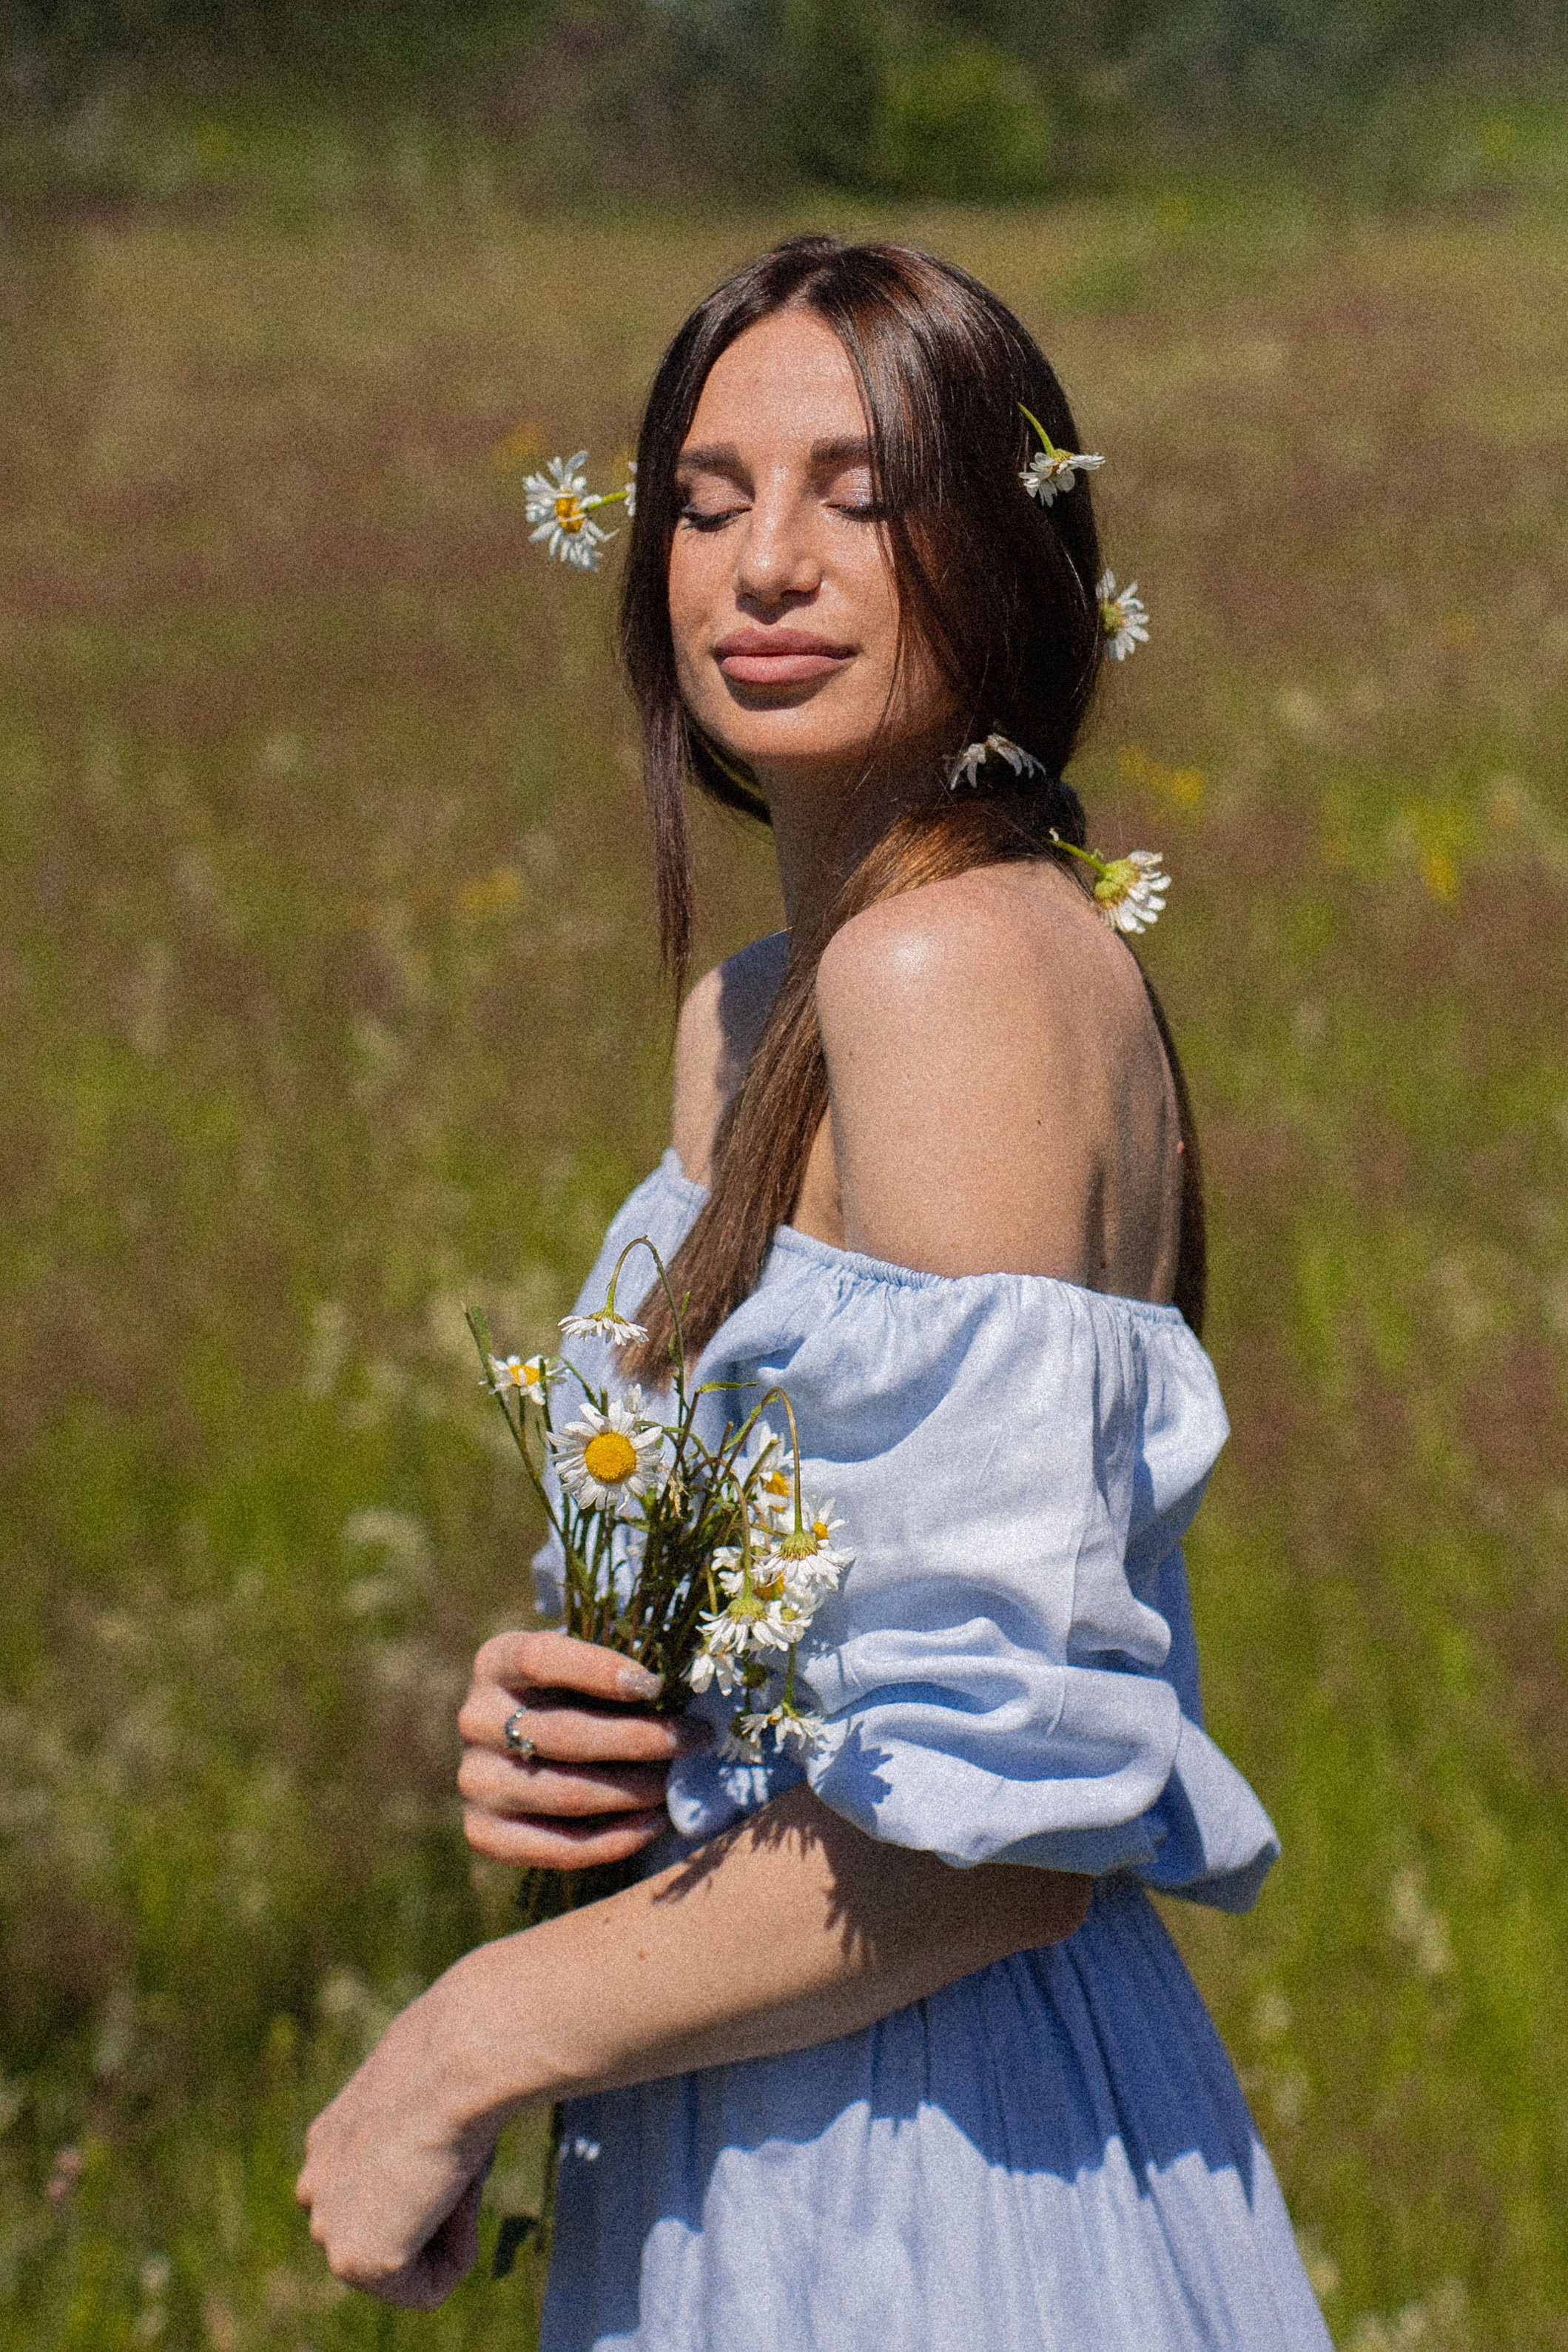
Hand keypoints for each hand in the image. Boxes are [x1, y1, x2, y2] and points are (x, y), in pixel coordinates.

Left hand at [296, 1985, 490, 2307]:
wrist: (457, 2059)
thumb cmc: (459, 2059)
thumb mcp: (429, 2090)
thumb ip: (417, 2129)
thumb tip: (450, 2146)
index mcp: (329, 2144)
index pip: (385, 2195)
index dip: (437, 2176)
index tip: (454, 2134)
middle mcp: (316, 2186)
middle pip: (394, 2232)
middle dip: (438, 2207)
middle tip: (457, 2154)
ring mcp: (328, 2226)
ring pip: (410, 2262)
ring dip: (448, 2225)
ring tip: (454, 2168)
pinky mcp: (354, 2260)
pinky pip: (426, 2289)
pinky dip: (459, 2253)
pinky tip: (455, 2194)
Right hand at [457, 1629, 710, 1870]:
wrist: (528, 1752)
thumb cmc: (576, 1694)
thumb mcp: (584, 1664)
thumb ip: (618, 1666)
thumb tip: (682, 1683)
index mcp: (496, 1661)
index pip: (540, 1658)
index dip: (600, 1670)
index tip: (655, 1684)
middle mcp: (475, 1719)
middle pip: (566, 1734)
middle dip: (642, 1739)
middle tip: (695, 1738)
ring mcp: (475, 1780)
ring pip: (568, 1794)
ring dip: (635, 1791)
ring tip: (677, 1783)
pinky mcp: (484, 1832)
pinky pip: (559, 1847)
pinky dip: (616, 1839)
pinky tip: (654, 1823)